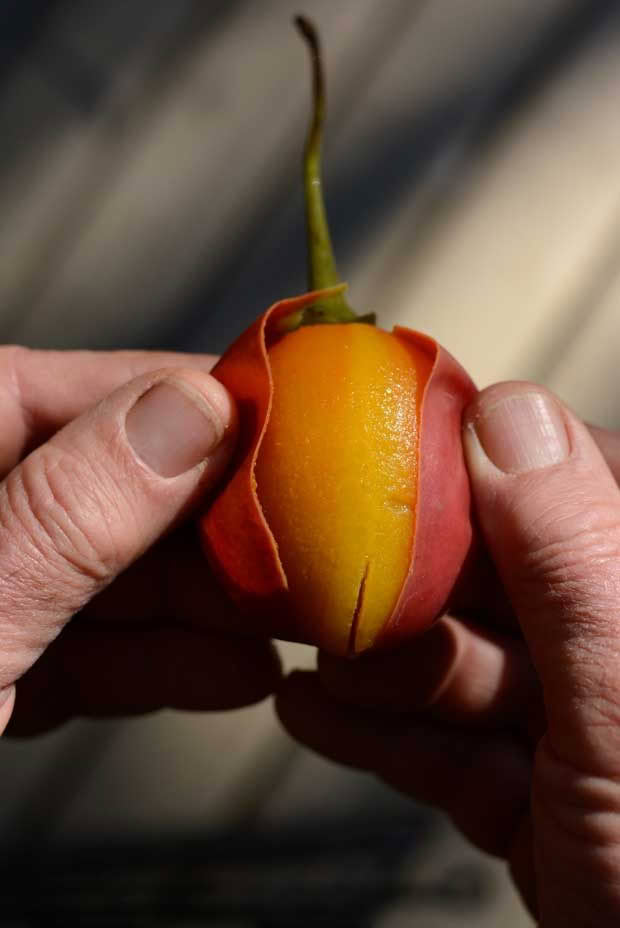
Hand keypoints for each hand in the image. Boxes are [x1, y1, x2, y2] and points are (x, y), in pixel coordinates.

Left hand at [0, 347, 279, 736]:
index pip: (85, 392)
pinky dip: (160, 663)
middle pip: (117, 486)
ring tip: (302, 614)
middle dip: (220, 523)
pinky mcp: (2, 661)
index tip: (296, 419)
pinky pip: (90, 645)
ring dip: (209, 603)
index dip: (196, 401)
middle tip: (319, 537)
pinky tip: (239, 671)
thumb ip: (76, 508)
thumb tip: (199, 405)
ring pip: (116, 571)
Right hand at [277, 381, 619, 924]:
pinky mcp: (536, 798)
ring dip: (381, 666)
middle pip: (500, 580)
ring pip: (465, 666)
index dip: (479, 462)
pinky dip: (380, 736)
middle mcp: (619, 653)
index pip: (570, 485)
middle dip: (410, 581)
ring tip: (315, 658)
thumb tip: (509, 415)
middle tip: (326, 568)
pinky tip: (313, 713)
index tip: (388, 447)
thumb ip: (573, 561)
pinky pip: (449, 748)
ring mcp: (581, 731)